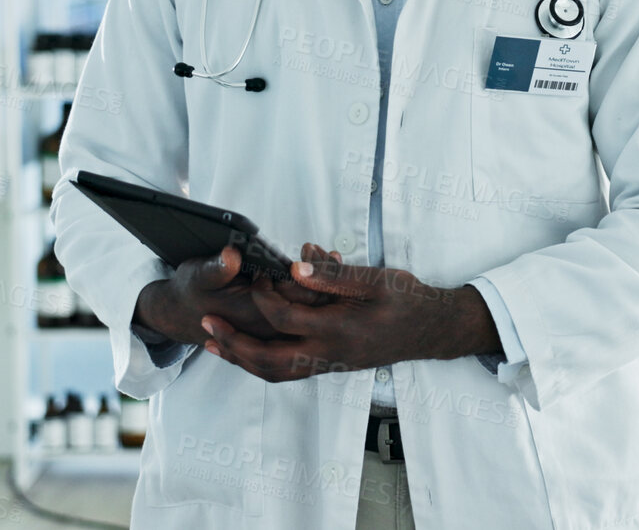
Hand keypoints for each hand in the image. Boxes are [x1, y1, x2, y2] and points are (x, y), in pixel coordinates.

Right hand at [135, 243, 335, 345]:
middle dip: (322, 278)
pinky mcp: (274, 333)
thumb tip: (232, 256)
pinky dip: (313, 296)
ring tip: (326, 260)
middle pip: (310, 307)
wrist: (183, 315)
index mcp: (254, 315)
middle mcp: (268, 331)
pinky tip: (315, 275)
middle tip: (325, 253)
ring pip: (310, 315)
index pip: (296, 297)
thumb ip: (217, 268)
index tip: (311, 251)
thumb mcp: (198, 274)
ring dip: (322, 289)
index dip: (307, 273)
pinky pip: (304, 318)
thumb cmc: (193, 291)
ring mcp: (273, 336)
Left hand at [198, 247, 502, 381]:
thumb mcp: (377, 279)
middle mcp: (330, 354)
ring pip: (276, 373)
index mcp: (339, 329)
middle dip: (234, 344)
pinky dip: (263, 363)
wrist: (433, 330)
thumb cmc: (408, 300)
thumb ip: (334, 274)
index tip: (255, 275)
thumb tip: (297, 264)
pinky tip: (249, 350)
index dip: (264, 295)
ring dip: (242, 359)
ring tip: (215, 343)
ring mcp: (330, 365)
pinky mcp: (332, 366)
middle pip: (269, 360)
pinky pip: (289, 372)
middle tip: (206, 325)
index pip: (285, 316)